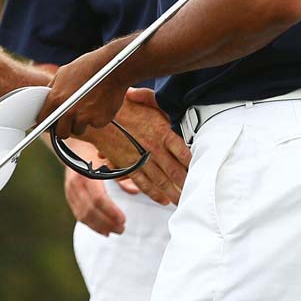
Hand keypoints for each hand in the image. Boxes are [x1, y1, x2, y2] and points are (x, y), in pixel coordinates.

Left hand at [39, 46, 128, 137]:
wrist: (113, 68)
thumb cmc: (88, 67)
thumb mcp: (64, 72)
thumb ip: (54, 88)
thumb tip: (47, 97)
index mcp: (56, 98)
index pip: (43, 119)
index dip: (46, 122)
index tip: (49, 123)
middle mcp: (68, 111)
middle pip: (60, 132)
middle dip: (64, 128)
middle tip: (70, 121)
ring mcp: (83, 117)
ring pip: (77, 130)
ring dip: (81, 123)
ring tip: (87, 108)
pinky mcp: (98, 121)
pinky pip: (94, 125)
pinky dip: (96, 118)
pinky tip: (99, 105)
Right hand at [62, 139, 133, 235]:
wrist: (76, 147)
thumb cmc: (96, 153)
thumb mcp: (110, 160)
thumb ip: (122, 176)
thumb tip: (135, 191)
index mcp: (86, 172)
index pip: (98, 198)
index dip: (111, 212)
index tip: (123, 220)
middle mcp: (75, 183)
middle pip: (90, 210)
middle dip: (107, 222)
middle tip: (122, 229)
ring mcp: (69, 190)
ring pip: (83, 215)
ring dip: (100, 227)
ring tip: (114, 231)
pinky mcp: (69, 197)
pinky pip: (79, 215)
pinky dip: (91, 225)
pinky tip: (103, 230)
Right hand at [89, 87, 190, 205]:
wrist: (96, 118)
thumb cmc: (121, 107)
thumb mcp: (144, 99)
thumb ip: (160, 103)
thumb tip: (172, 102)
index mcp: (162, 130)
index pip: (184, 151)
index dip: (195, 163)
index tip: (203, 171)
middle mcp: (154, 147)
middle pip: (176, 171)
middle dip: (188, 184)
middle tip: (198, 193)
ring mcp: (141, 159)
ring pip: (162, 181)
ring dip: (174, 193)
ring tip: (184, 202)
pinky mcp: (129, 166)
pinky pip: (144, 183)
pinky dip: (154, 193)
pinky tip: (162, 200)